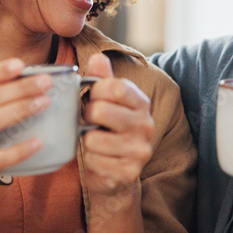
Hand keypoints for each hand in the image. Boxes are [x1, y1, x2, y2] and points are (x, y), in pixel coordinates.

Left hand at [81, 54, 154, 204]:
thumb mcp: (106, 101)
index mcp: (141, 103)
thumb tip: (97, 58)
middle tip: (90, 123)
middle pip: (101, 111)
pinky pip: (93, 162)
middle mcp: (146, 125)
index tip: (94, 98)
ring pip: (93, 139)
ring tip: (95, 143)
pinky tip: (99, 160)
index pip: (117, 86)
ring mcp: (140, 151)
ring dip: (87, 142)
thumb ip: (102, 79)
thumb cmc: (108, 129)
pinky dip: (90, 162)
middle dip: (86, 117)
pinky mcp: (129, 173)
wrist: (117, 173)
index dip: (97, 91)